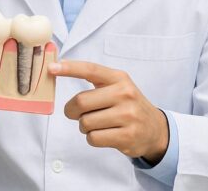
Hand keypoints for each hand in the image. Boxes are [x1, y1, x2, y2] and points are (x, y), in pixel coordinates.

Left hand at [49, 60, 168, 163]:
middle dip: (72, 110)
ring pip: (85, 122)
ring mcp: (128, 116)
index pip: (90, 70)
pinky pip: (93, 138)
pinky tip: (103, 134)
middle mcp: (125, 94)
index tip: (52, 69)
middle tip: (75, 113)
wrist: (155, 129)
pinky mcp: (127, 136)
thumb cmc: (127, 105)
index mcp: (119, 78)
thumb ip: (93, 79)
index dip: (69, 68)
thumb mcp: (116, 86)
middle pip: (81, 102)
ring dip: (83, 126)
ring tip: (96, 124)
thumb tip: (58, 68)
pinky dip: (92, 138)